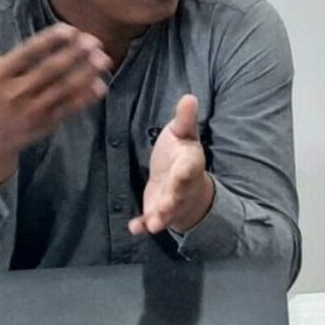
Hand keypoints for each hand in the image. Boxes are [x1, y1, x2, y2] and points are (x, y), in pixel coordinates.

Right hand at [0, 8, 110, 184]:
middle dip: (74, 54)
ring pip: (63, 89)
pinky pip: (69, 108)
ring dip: (86, 73)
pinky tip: (102, 84)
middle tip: (95, 40)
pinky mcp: (45, 123)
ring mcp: (32, 110)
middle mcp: (15, 92)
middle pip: (50, 70)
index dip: (49, 41)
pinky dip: (86, 98)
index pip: (27, 53)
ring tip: (104, 58)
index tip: (70, 29)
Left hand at [129, 94, 213, 235]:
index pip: (189, 166)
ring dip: (160, 218)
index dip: (186, 169)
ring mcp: (170, 201)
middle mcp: (181, 186)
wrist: (186, 183)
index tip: (183, 171)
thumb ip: (185, 119)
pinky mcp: (155, 211)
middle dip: (172, 200)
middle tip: (164, 206)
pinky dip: (142, 225)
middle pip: (178, 193)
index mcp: (189, 163)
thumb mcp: (184, 133)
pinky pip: (149, 220)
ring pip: (166, 212)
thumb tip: (189, 96)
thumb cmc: (182, 153)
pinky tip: (134, 228)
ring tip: (153, 225)